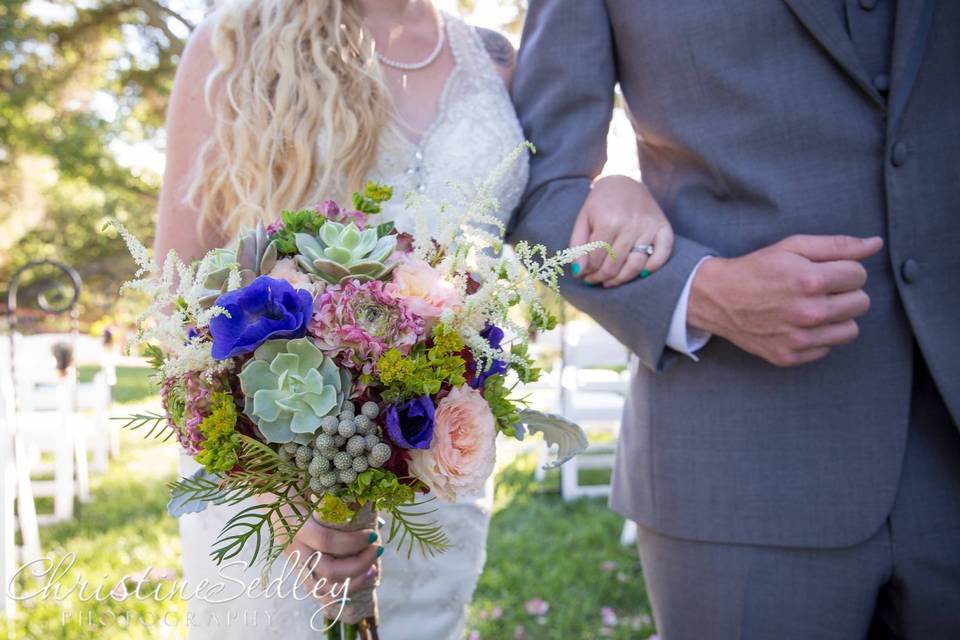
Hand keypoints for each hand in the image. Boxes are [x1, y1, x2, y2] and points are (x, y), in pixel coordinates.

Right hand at [261, 494, 379, 604]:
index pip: (326, 542)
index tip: (373, 534)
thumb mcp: (313, 490)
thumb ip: (335, 499)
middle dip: (359, 563)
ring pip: (324, 587)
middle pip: (328, 570)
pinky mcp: (298, 572)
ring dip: (355, 581)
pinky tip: (358, 582)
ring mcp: (295, 564)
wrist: (272, 500)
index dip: (353, 542)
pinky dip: (340, 592)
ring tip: (373, 568)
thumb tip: (367, 505)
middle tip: (377, 548)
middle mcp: (295, 549)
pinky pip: (317, 592)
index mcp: (297, 527)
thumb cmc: (298, 490)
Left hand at [569, 175, 674, 286]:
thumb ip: (578, 246)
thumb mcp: (583, 219)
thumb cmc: (600, 203)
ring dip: (621, 280)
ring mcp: (649, 227)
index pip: (596, 259)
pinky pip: (662, 255)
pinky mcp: (663, 228)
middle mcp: (630, 225)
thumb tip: (579, 272)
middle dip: (601, 278)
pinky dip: (652, 268)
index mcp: (608, 221)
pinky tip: (639, 273)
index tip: (584, 275)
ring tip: (610, 282)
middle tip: (594, 280)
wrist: (624, 179)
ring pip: (635, 265)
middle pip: (614, 265)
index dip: (588, 272)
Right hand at [688, 235, 883, 366]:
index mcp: (811, 281)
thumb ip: (837, 245)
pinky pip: (827, 348)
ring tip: (814, 307)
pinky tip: (799, 323)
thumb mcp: (793, 247)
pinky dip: (819, 336)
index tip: (825, 270)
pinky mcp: (790, 356)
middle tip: (819, 288)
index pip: (859, 275)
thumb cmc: (757, 269)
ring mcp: (799, 338)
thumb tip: (875, 244)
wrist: (718, 298)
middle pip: (861, 303)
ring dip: (837, 317)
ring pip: (850, 330)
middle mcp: (808, 313)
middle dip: (845, 292)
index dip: (845, 269)